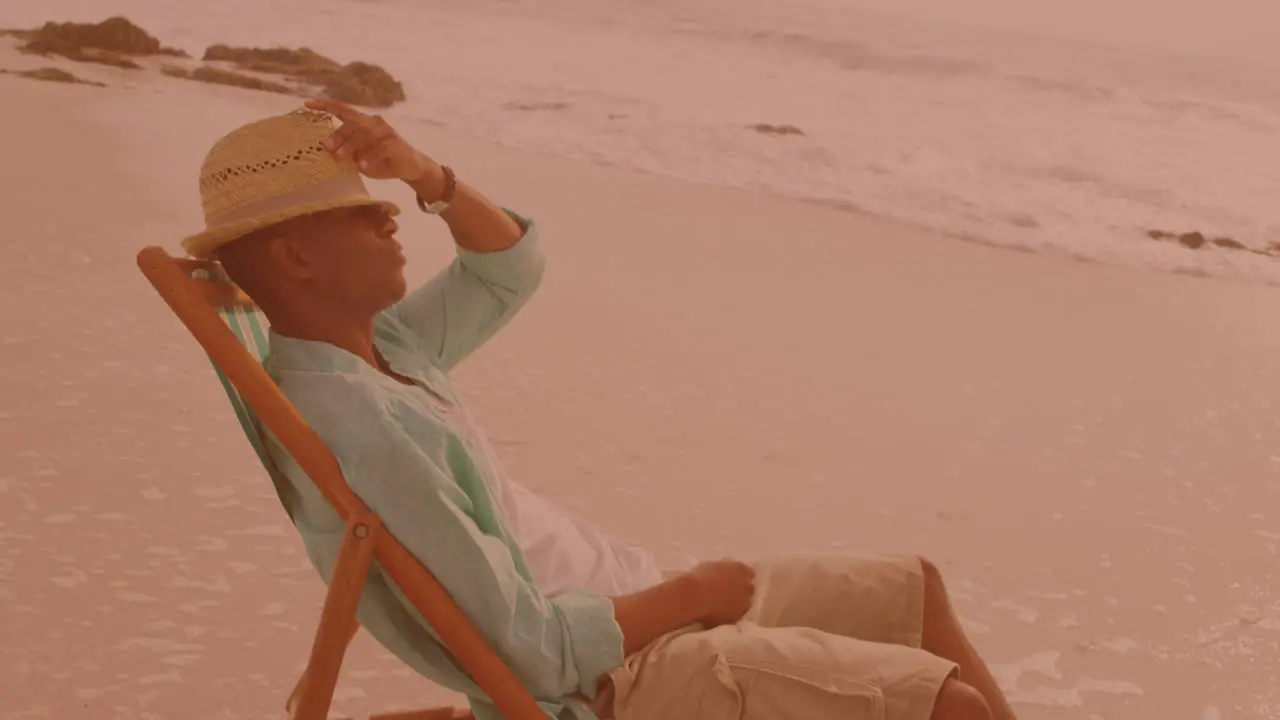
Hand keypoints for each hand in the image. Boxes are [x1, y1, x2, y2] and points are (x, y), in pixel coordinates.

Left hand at [304, 98, 437, 182]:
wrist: (408, 167)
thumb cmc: (380, 160)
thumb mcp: (358, 157)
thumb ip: (345, 152)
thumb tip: (327, 150)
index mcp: (362, 122)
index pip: (342, 109)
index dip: (325, 105)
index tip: (307, 104)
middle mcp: (373, 123)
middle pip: (352, 124)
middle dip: (338, 136)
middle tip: (328, 149)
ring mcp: (385, 132)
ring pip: (365, 134)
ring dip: (351, 146)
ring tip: (341, 159)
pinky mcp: (395, 144)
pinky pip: (380, 148)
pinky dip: (370, 157)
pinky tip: (362, 166)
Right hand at [687, 559, 756, 627]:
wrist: (694, 597)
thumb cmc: (699, 577)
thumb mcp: (711, 566)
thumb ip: (722, 571)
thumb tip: (721, 574)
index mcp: (741, 570)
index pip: (748, 572)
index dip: (739, 576)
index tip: (731, 578)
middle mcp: (746, 587)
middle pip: (749, 589)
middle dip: (741, 591)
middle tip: (727, 592)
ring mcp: (743, 604)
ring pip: (744, 605)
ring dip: (737, 604)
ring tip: (721, 606)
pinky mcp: (735, 619)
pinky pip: (734, 617)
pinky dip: (729, 616)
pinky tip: (717, 615)